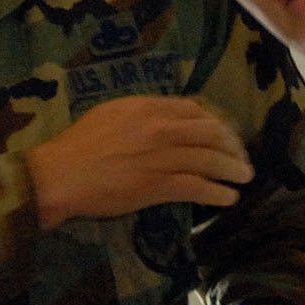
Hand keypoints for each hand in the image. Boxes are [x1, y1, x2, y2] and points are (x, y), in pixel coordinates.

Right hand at [25, 97, 252, 229]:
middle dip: (231, 145)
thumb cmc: (77, 145)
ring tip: (244, 177)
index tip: (222, 133)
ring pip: (210, 159)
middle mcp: (160, 128)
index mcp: (147, 107)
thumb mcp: (109, 114)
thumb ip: (139, 113)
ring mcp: (162, 157)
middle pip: (209, 132)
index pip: (193, 110)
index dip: (214, 122)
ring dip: (233, 169)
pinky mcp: (159, 185)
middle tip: (240, 157)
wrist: (61, 174)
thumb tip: (159, 118)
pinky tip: (228, 198)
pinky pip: (198, 187)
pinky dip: (217, 193)